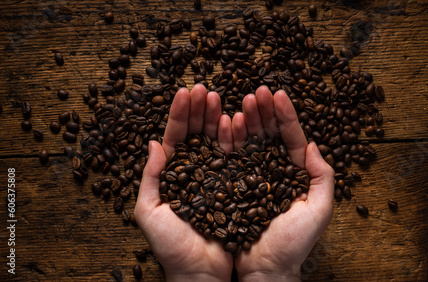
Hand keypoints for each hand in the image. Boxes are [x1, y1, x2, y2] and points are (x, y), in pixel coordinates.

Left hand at [134, 85, 233, 281]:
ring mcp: (216, 176)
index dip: (178, 114)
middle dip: (198, 109)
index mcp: (173, 175)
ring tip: (218, 98)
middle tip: (204, 88)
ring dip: (217, 117)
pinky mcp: (235, 185)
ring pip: (216, 141)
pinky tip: (235, 121)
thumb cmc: (172, 247)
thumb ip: (150, 178)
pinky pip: (234, 158)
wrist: (201, 272)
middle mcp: (195, 172)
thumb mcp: (149, 212)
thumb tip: (153, 143)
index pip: (175, 138)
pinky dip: (234, 138)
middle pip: (196, 133)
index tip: (183, 91)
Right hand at [233, 86, 334, 280]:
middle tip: (256, 90)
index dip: (285, 115)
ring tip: (241, 100)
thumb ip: (323, 176)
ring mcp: (250, 176)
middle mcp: (271, 171)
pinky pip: (230, 158)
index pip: (291, 138)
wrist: (265, 269)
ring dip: (245, 119)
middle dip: (263, 111)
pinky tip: (226, 123)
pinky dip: (228, 139)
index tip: (278, 93)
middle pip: (268, 134)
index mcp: (295, 174)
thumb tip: (315, 144)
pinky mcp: (231, 185)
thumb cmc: (294, 244)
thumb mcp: (319, 209)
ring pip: (248, 141)